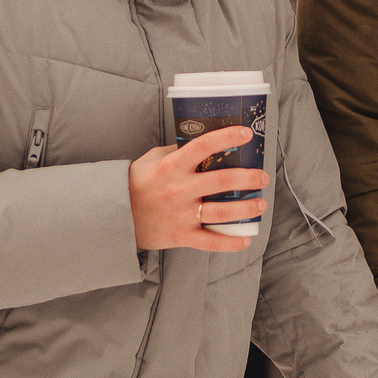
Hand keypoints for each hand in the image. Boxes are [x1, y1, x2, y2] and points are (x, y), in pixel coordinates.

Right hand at [127, 127, 263, 252]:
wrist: (115, 216)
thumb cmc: (136, 184)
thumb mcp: (153, 160)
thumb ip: (177, 152)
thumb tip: (205, 144)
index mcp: (172, 167)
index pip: (204, 146)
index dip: (228, 137)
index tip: (246, 134)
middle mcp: (180, 189)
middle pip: (223, 181)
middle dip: (248, 178)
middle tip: (262, 177)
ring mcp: (182, 214)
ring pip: (222, 212)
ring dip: (247, 208)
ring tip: (260, 204)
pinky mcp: (180, 236)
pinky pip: (210, 242)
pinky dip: (230, 244)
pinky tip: (245, 241)